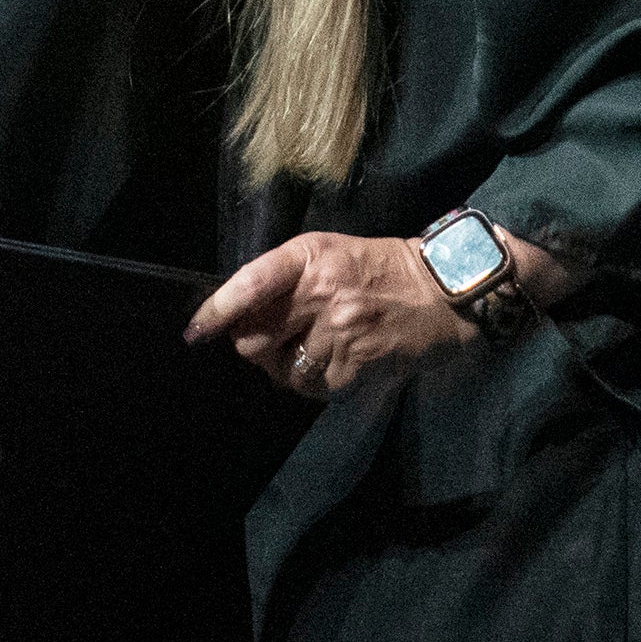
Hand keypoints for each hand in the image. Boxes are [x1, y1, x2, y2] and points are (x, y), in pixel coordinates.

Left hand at [185, 232, 469, 397]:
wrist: (443, 291)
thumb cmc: (381, 268)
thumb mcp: (333, 254)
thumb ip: (288, 279)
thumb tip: (239, 317)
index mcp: (312, 256)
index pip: (252, 282)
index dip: (218, 309)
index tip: (197, 331)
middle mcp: (322, 292)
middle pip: (255, 336)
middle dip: (255, 343)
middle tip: (276, 338)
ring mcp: (340, 331)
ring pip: (281, 368)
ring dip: (287, 365)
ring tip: (312, 350)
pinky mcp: (357, 364)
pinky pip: (313, 387)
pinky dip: (315, 381)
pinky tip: (334, 363)